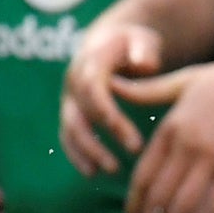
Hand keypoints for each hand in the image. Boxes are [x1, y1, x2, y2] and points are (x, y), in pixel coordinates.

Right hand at [60, 20, 163, 175]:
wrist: (107, 42)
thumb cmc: (131, 44)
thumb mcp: (141, 39)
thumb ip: (144, 49)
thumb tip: (146, 65)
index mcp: (90, 63)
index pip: (94, 92)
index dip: (110, 118)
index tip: (134, 143)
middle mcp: (73, 82)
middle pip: (78, 116)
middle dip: (96, 143)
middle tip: (118, 167)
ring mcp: (69, 99)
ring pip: (69, 130)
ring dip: (84, 153)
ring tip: (106, 173)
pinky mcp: (70, 112)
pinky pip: (67, 136)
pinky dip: (76, 155)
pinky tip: (92, 173)